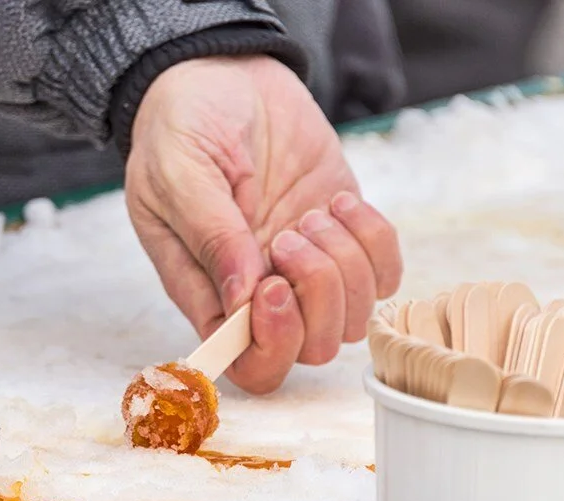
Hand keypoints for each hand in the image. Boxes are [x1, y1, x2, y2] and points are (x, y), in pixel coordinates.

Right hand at [125, 55, 401, 393]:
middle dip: (317, 296)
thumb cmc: (182, 124)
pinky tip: (339, 204)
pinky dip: (374, 242)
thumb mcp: (178, 170)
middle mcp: (260, 292)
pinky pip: (385, 273)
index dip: (271, 344)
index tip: (272, 284)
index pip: (248, 364)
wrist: (221, 74)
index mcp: (208, 291)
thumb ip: (209, 235)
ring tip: (313, 213)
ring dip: (345, 265)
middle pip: (311, 348)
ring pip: (352, 317)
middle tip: (292, 233)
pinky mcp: (344, 236)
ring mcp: (307, 267)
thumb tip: (244, 298)